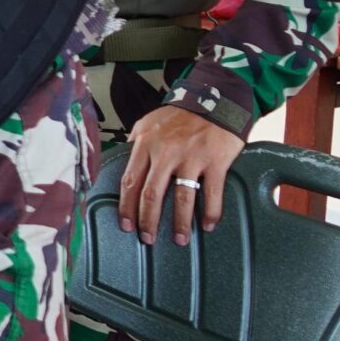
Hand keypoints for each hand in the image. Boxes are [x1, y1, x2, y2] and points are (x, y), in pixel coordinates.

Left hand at [118, 105, 247, 246]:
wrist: (214, 101)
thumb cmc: (179, 115)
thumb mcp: (148, 123)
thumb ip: (135, 144)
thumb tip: (123, 164)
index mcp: (145, 144)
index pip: (130, 181)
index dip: (126, 207)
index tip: (126, 225)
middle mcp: (165, 152)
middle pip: (151, 194)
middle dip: (148, 221)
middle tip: (147, 239)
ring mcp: (191, 158)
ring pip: (182, 198)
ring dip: (180, 223)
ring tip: (180, 240)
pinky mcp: (215, 162)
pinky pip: (212, 194)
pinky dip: (210, 213)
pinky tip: (208, 225)